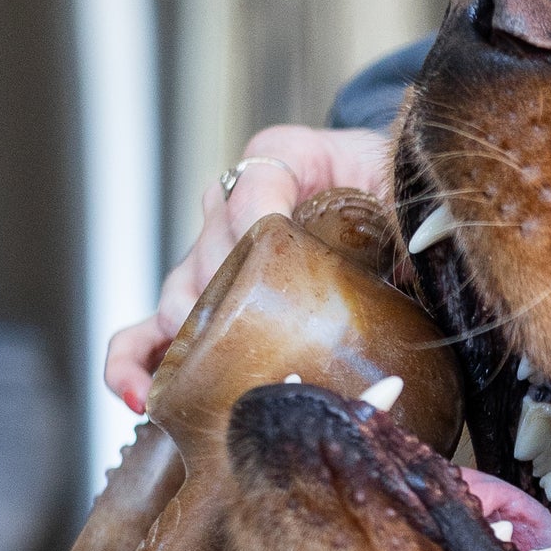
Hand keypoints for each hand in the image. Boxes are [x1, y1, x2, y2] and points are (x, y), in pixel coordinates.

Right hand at [105, 125, 390, 413]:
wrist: (385, 203)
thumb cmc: (393, 192)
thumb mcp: (406, 190)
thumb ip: (414, 216)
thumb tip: (414, 269)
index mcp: (290, 156)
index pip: (259, 177)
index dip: (257, 213)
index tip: (274, 235)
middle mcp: (238, 199)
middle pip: (212, 242)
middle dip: (228, 284)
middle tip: (257, 318)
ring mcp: (214, 252)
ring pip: (181, 289)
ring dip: (189, 330)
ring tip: (201, 368)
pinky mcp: (202, 298)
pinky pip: (148, 328)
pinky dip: (136, 359)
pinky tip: (142, 394)